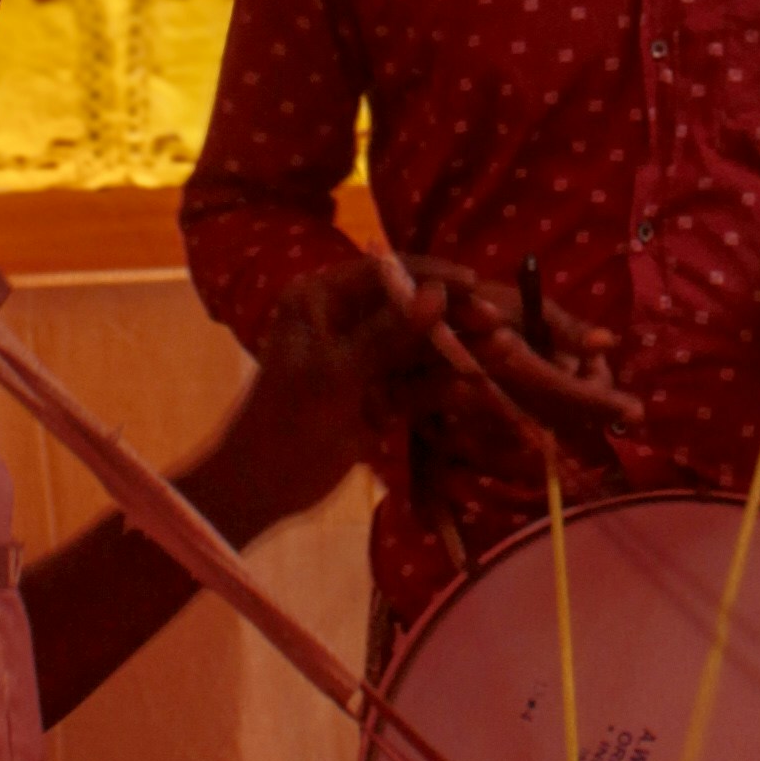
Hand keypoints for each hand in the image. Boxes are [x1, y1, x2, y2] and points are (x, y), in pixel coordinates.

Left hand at [278, 249, 635, 470]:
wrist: (258, 487)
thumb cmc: (286, 423)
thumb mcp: (337, 373)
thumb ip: (389, 334)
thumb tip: (440, 293)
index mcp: (320, 298)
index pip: (387, 273)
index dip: (433, 276)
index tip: (476, 286)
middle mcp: (343, 320)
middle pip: (410, 309)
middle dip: (452, 318)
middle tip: (498, 326)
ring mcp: (362, 360)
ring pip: (419, 348)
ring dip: (454, 353)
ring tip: (501, 353)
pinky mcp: (375, 397)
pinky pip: (416, 384)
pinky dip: (441, 387)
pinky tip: (472, 388)